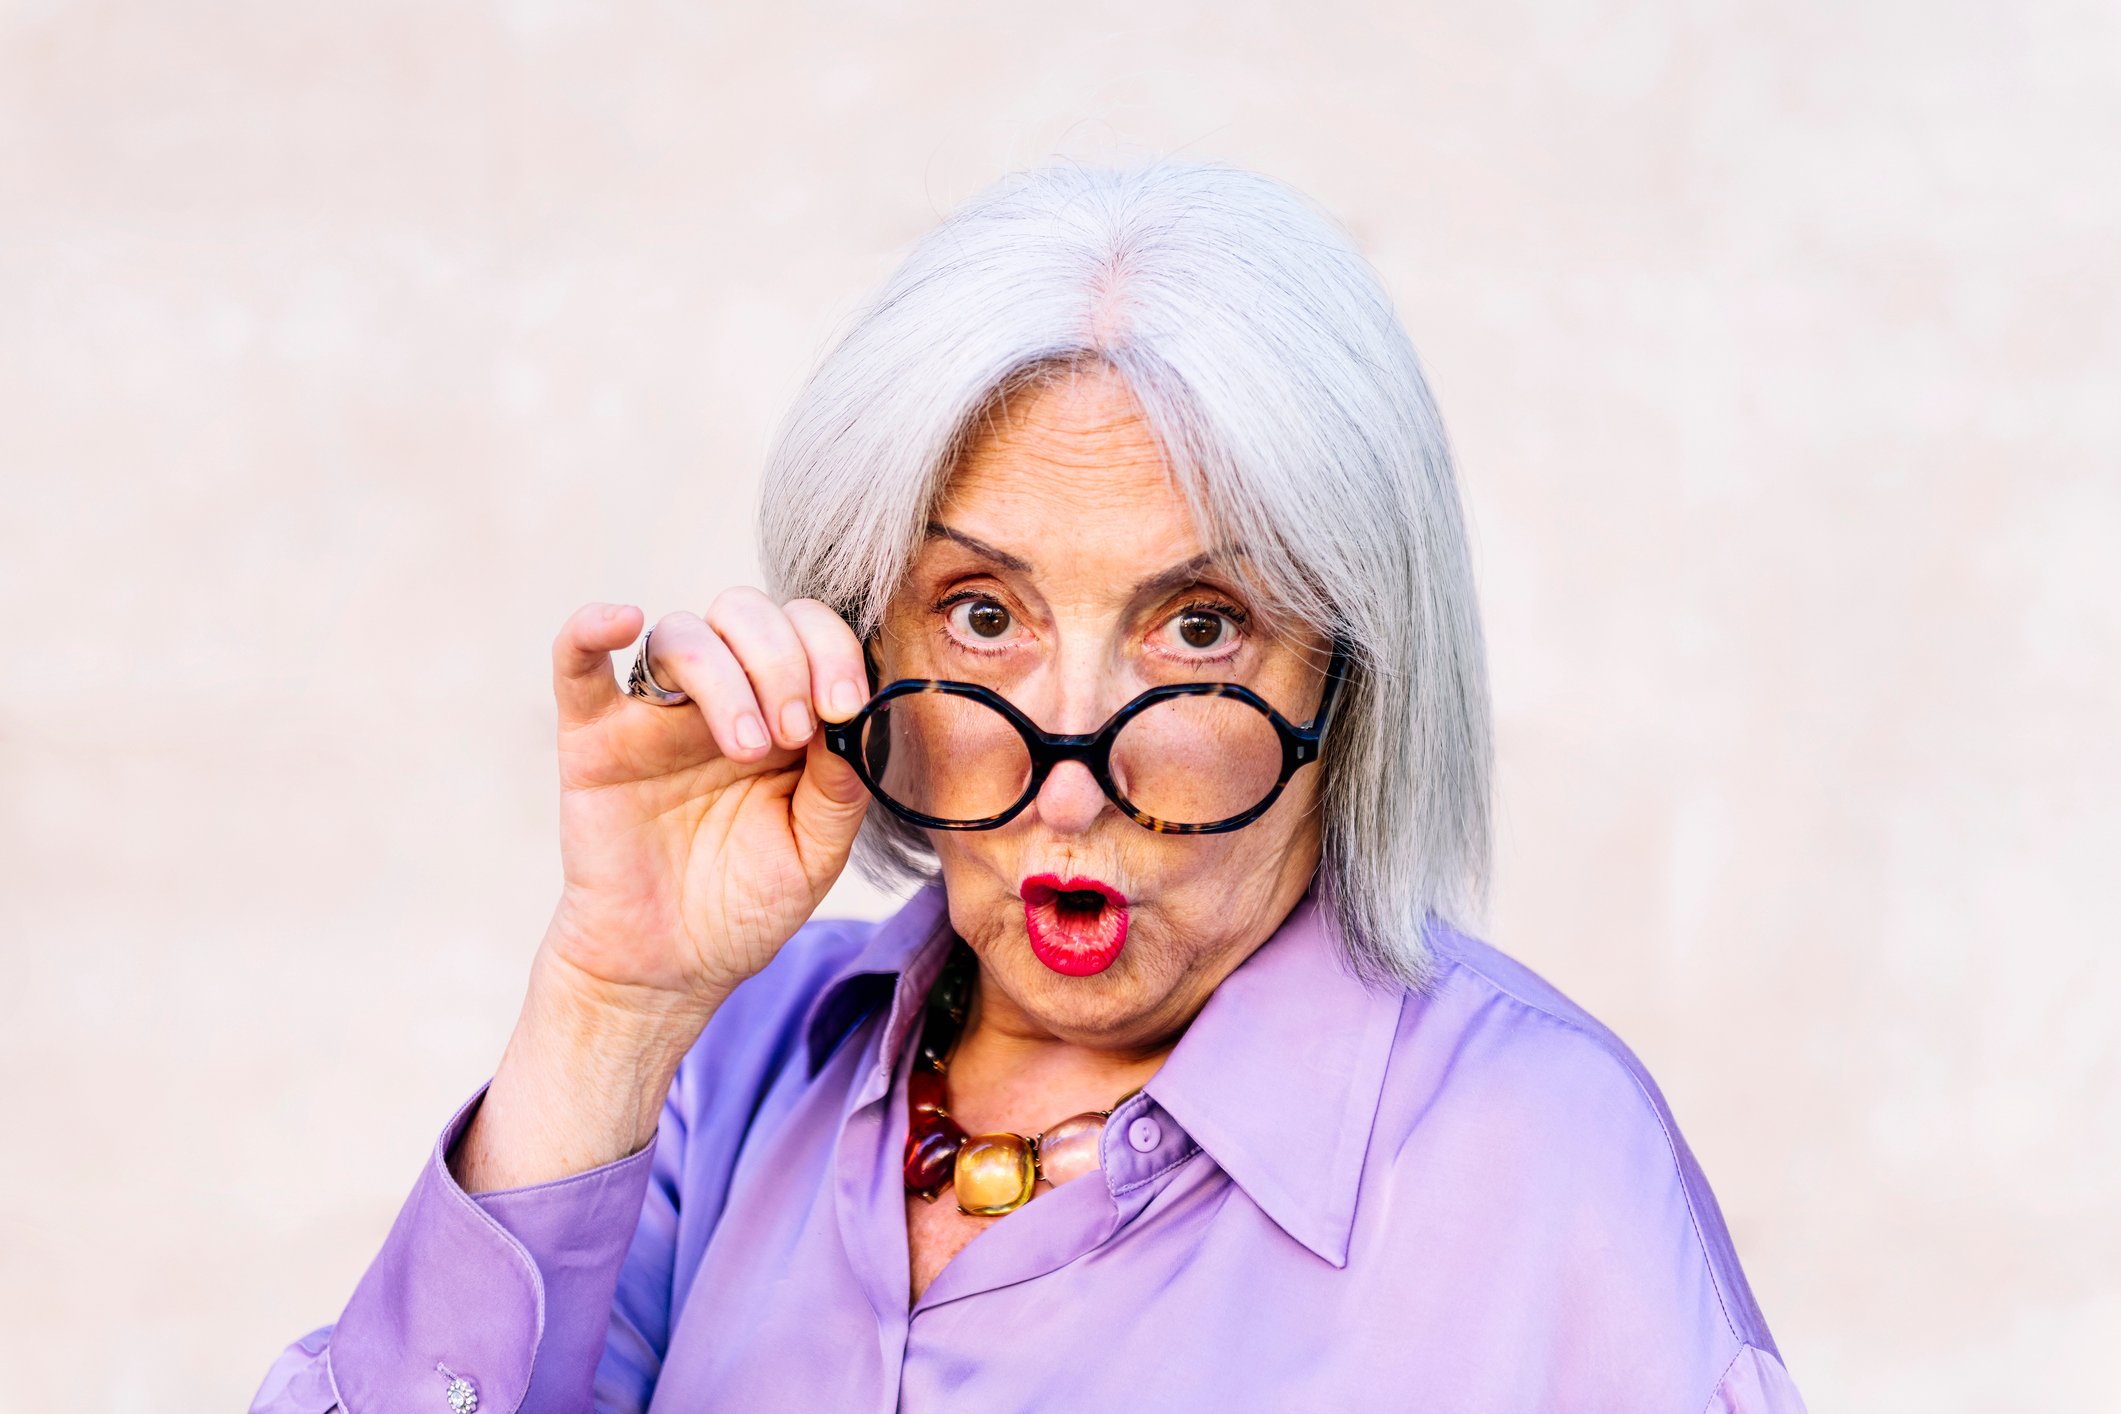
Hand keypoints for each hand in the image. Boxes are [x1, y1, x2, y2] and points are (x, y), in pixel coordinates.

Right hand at [538, 593, 873, 1018]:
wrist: (671, 968)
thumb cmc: (744, 905)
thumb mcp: (816, 852)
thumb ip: (840, 786)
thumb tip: (855, 719)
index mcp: (781, 710)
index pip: (808, 632)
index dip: (833, 650)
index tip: (846, 706)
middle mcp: (720, 696)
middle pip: (747, 614)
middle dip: (784, 659)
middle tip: (795, 731)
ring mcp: (654, 713)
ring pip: (683, 634)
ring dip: (725, 675)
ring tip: (746, 747)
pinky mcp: (593, 737)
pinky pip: (576, 663)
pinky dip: (589, 628)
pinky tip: (621, 619)